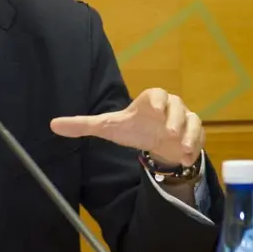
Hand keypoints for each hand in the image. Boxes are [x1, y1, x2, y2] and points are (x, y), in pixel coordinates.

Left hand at [49, 88, 203, 165]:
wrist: (154, 142)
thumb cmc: (132, 129)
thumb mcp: (108, 127)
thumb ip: (83, 124)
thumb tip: (53, 124)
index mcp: (148, 101)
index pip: (156, 93)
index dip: (158, 99)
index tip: (156, 108)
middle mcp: (169, 108)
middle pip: (177, 105)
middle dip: (175, 118)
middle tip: (169, 132)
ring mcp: (183, 120)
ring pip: (192, 120)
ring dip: (189, 133)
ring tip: (182, 148)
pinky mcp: (193, 133)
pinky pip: (199, 136)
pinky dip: (194, 146)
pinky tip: (186, 158)